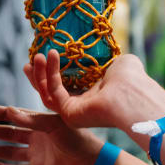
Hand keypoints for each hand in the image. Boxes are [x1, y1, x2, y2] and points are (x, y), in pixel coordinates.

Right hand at [0, 105, 102, 164]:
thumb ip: (33, 120)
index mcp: (40, 122)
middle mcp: (36, 137)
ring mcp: (36, 154)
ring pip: (9, 151)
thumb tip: (9, 112)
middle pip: (8, 133)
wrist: (93, 164)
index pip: (14, 115)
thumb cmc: (79, 139)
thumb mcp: (56, 124)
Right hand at [23, 49, 164, 133]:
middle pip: (52, 92)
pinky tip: (50, 56)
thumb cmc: (132, 80)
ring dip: (40, 74)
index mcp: (93, 97)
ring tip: (37, 56)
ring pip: (48, 94)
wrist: (133, 93)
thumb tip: (103, 51)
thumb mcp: (119, 63)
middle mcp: (82, 107)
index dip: (54, 73)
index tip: (46, 57)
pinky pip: (54, 92)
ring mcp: (74, 113)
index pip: (67, 86)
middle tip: (31, 61)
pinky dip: (50, 73)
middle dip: (39, 76)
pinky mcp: (69, 114)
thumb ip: (106, 60)